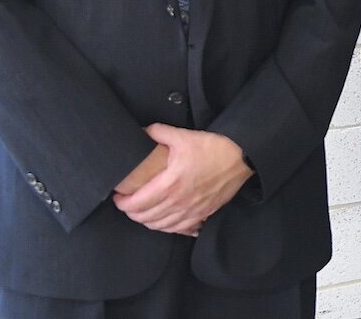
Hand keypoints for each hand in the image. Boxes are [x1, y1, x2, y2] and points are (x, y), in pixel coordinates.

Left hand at [112, 124, 252, 235]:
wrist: (241, 157)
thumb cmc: (213, 148)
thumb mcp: (183, 136)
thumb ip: (158, 133)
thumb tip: (142, 132)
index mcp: (170, 184)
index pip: (137, 203)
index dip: (123, 203)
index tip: (119, 197)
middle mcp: (179, 202)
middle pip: (146, 218)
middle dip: (132, 213)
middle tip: (127, 205)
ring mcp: (191, 211)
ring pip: (161, 226)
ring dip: (147, 222)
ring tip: (142, 213)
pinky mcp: (203, 214)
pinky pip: (179, 229)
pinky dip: (167, 228)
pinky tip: (164, 222)